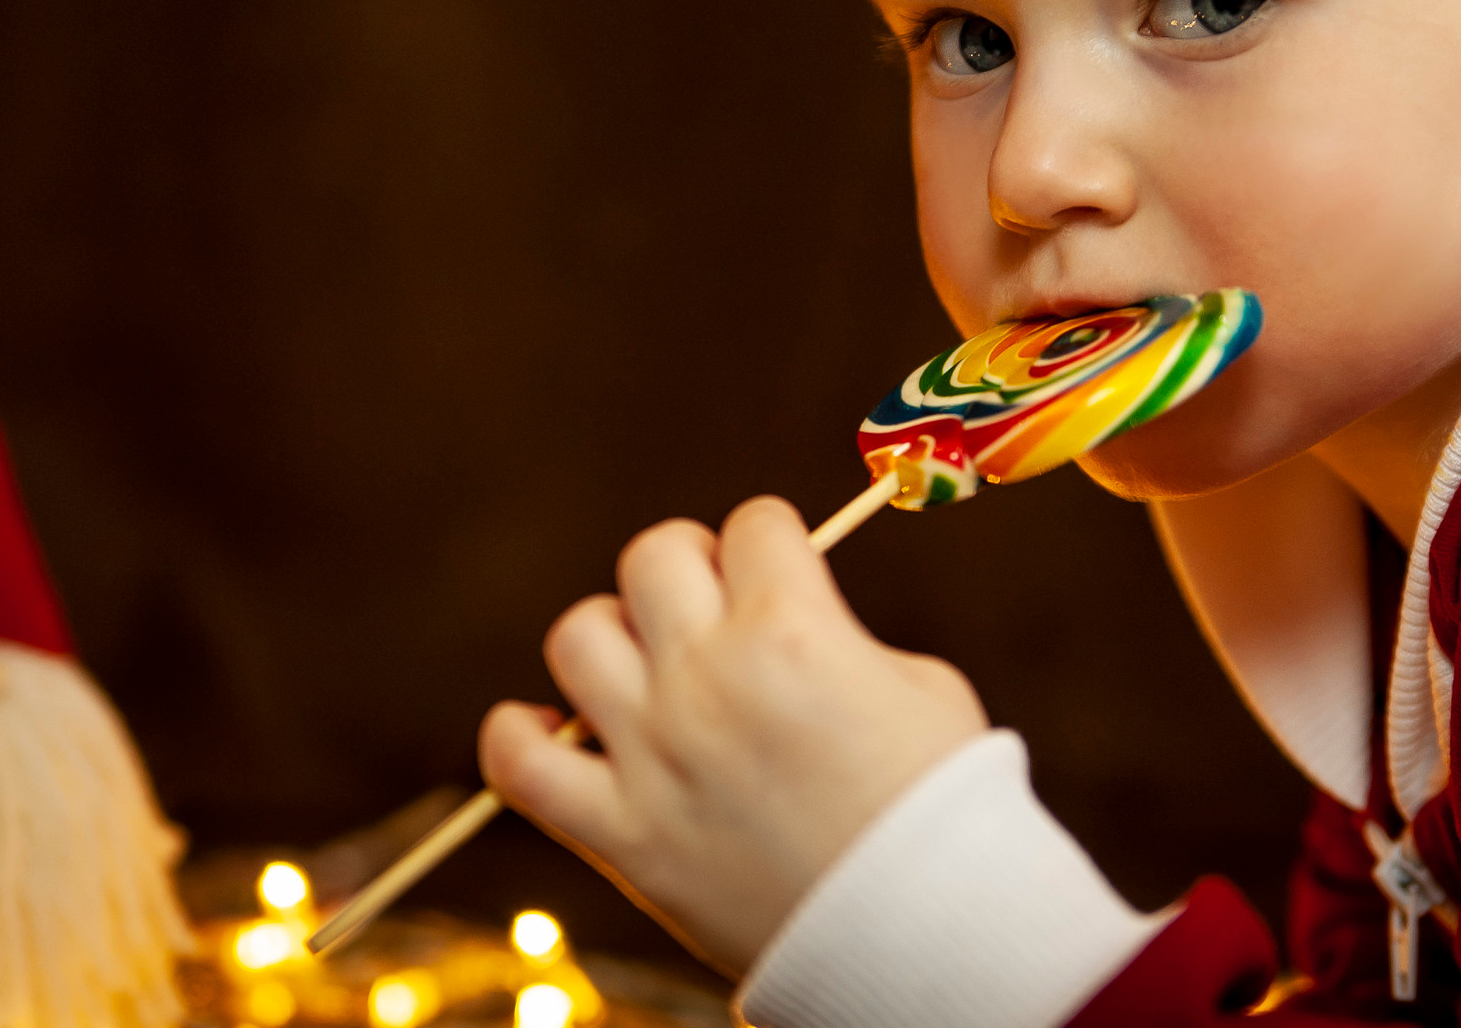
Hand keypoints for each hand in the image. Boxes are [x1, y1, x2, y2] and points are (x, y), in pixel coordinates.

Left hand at [479, 496, 987, 975]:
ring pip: (579, 636)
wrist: (929, 935)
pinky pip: (519, 764)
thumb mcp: (920, 684)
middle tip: (718, 612)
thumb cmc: (942, 806)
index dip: (773, 542)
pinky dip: (518, 738)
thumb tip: (794, 617)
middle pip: (653, 556)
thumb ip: (841, 635)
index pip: (753, 525)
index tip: (782, 571)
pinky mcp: (622, 834)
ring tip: (650, 672)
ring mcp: (655, 755)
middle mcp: (710, 678)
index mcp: (793, 630)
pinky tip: (554, 732)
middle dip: (690, 567)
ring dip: (614, 640)